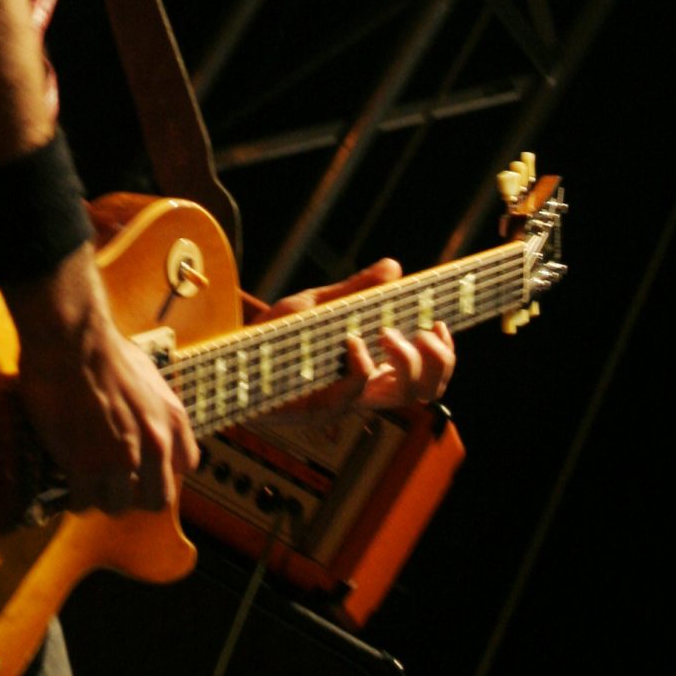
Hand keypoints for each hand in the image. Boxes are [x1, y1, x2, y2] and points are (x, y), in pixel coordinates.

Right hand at [10, 244, 200, 514]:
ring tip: (85, 482)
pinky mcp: (86, 466)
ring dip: (100, 497)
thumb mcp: (148, 374)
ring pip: (117, 506)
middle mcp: (155, 445)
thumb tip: (143, 416)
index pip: (185, 466)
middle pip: (156, 499)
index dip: (161, 468)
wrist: (72, 341)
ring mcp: (121, 459)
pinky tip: (67, 482)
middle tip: (113, 482)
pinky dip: (75, 497)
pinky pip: (84, 503)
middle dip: (135, 495)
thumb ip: (155, 405)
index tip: (142, 464)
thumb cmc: (104, 348)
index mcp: (174, 420)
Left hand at [255, 261, 455, 411]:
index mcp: (372, 366)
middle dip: (437, 360)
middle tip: (422, 331)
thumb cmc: (273, 337)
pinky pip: (357, 392)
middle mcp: (365, 388)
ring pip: (402, 397)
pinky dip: (362, 363)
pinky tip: (353, 341)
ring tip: (387, 334)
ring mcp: (346, 401)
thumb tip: (394, 267)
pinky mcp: (322, 408)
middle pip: (427, 391)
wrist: (230, 358)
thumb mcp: (318, 305)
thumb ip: (356, 290)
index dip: (445, 356)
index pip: (425, 374)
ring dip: (407, 361)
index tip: (442, 323)